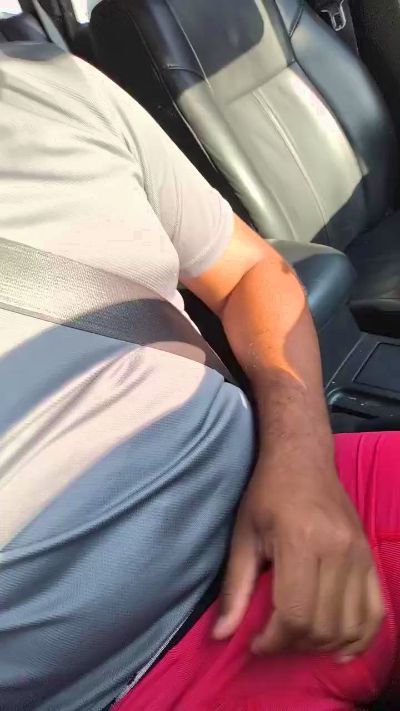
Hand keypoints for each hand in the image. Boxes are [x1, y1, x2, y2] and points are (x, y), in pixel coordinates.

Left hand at [213, 446, 383, 657]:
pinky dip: (360, 637)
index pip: (295, 614)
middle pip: (323, 625)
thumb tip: (221, 635)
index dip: (274, 641)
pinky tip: (340, 649)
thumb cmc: (266, 493)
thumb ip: (235, 588)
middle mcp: (336, 550)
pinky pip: (375, 611)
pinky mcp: (369, 556)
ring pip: (349, 625)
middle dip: (294, 645)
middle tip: (274, 639)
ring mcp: (358, 553)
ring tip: (299, 639)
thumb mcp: (243, 536)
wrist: (302, 458)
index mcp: (300, 541)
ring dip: (323, 645)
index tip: (256, 642)